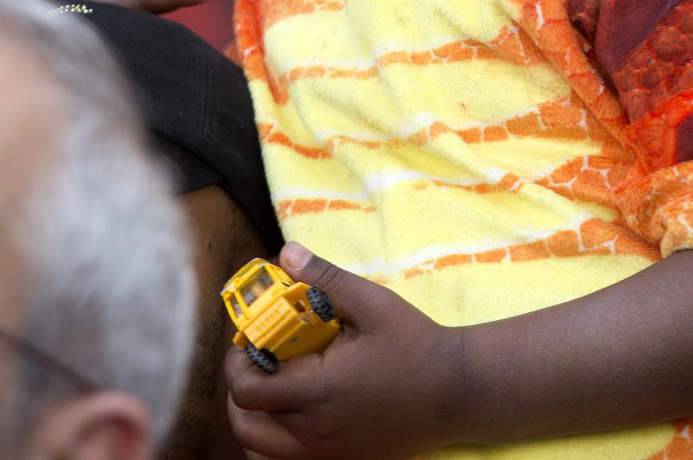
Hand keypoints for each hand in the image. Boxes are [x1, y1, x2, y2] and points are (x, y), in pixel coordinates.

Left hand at [226, 243, 465, 458]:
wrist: (455, 392)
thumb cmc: (414, 344)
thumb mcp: (372, 303)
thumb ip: (325, 278)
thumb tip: (286, 253)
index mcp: (319, 390)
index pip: (248, 390)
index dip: (237, 362)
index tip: (250, 339)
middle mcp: (316, 432)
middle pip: (245, 424)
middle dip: (240, 389)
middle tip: (257, 359)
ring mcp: (326, 454)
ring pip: (260, 451)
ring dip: (254, 418)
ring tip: (272, 385)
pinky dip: (273, 444)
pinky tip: (291, 413)